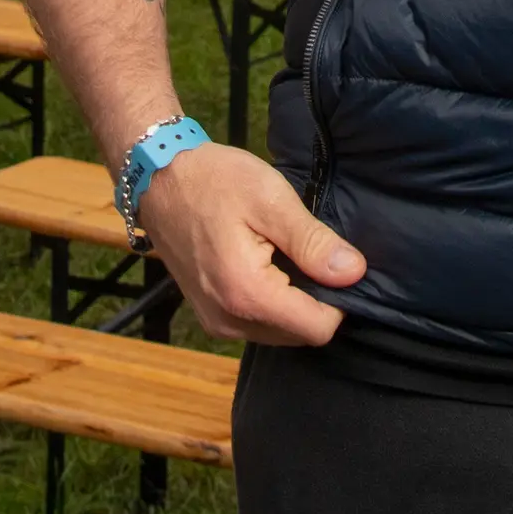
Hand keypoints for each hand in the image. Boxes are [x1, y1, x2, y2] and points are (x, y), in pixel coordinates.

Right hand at [134, 141, 366, 343]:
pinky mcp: (210, 316)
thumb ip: (313, 243)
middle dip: (317, 301)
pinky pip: (258, 325)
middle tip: (311, 254)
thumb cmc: (214, 181)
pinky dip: (273, 303)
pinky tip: (269, 265)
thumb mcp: (270, 200)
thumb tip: (355, 272)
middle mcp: (229, 322)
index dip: (339, 300)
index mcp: (247, 295)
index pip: (318, 328)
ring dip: (295, 303)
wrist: (158, 179)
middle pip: (300, 334)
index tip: (335, 262)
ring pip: (280, 332)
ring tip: (288, 255)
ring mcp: (216, 323)